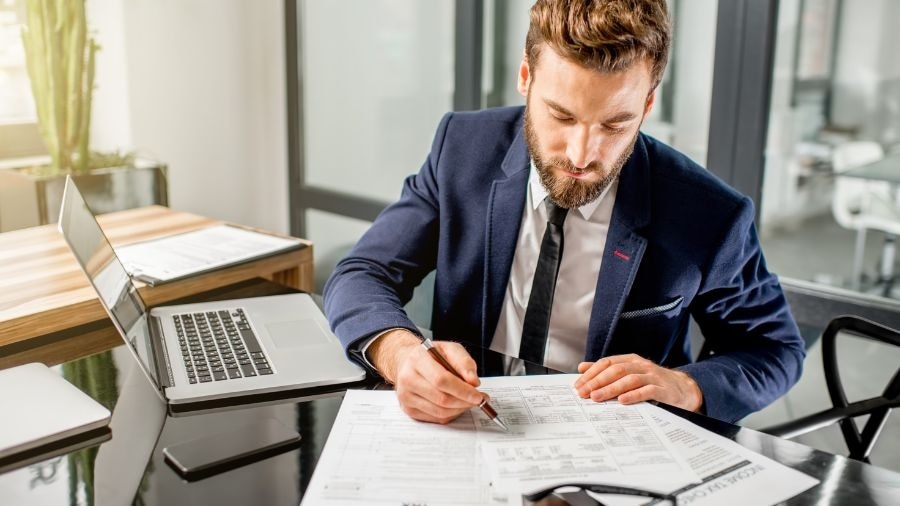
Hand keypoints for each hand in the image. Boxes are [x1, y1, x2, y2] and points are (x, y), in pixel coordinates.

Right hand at [368, 329, 484, 423]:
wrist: (408, 362)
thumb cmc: (431, 355)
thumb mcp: (450, 349)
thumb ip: (464, 362)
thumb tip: (473, 382)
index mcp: (417, 359)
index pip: (441, 380)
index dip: (462, 390)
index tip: (478, 395)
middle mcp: (407, 379)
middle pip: (441, 399)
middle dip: (465, 402)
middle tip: (479, 399)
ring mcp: (406, 396)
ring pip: (440, 412)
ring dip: (460, 409)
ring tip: (469, 401)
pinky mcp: (408, 409)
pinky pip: (436, 418)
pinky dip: (451, 414)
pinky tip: (456, 404)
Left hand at [574, 354, 702, 411]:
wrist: (685, 390)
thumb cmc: (653, 383)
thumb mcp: (630, 373)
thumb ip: (607, 370)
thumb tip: (582, 367)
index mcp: (631, 360)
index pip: (607, 363)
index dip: (591, 373)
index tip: (578, 385)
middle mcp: (641, 365)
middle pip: (615, 370)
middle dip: (597, 381)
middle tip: (583, 393)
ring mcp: (653, 376)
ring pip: (628, 379)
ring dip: (611, 388)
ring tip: (597, 397)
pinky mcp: (663, 389)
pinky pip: (647, 391)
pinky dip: (633, 395)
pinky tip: (622, 401)